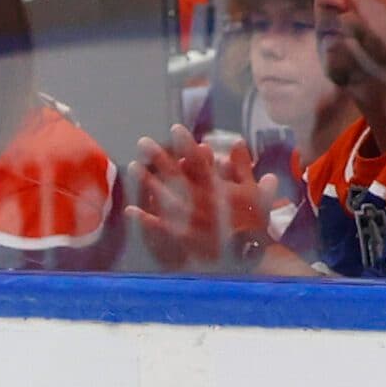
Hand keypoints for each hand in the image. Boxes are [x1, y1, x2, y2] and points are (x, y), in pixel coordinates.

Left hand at [130, 125, 276, 271]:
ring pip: (166, 198)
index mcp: (219, 189)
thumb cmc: (254, 224)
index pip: (201, 162)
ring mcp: (191, 220)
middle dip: (160, 158)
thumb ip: (244, 167)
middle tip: (143, 142)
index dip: (188, 145)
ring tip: (133, 166)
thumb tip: (236, 141)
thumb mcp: (256, 192)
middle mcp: (202, 201)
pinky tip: (129, 210)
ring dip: (148, 182)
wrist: (251, 257)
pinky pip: (161, 227)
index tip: (175, 129)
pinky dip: (145, 219)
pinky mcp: (184, 238)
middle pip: (178, 176)